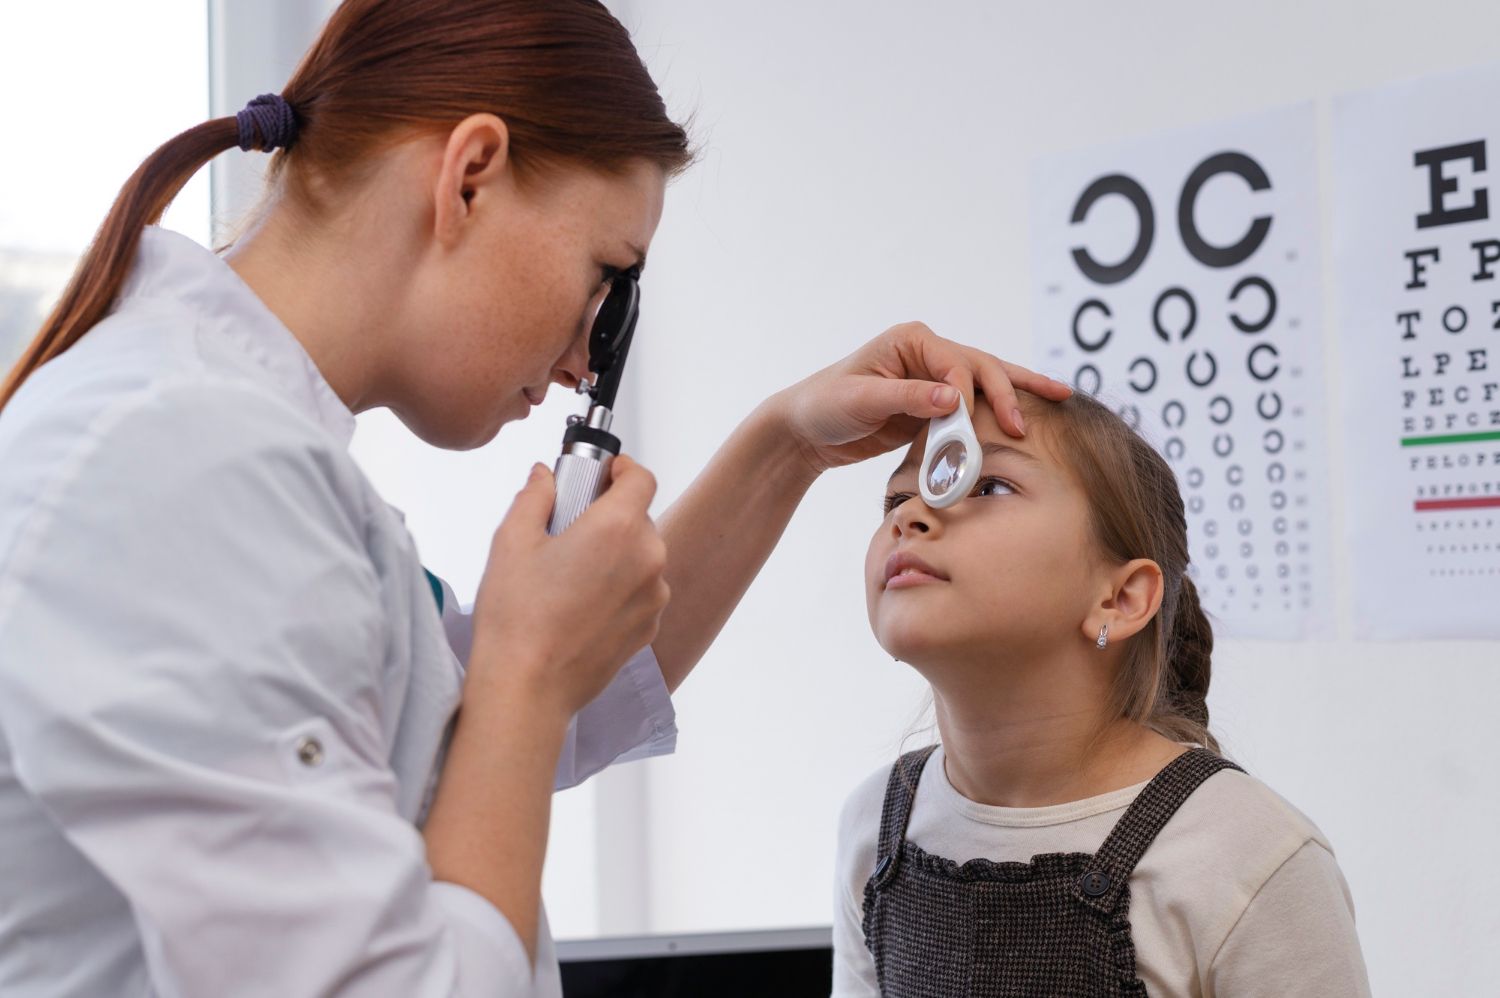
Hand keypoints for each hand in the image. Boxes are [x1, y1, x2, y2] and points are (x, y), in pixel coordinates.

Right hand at [465, 455, 670, 718]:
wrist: (528, 689)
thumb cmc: (517, 617)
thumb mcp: (512, 542)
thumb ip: (535, 497)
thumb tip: (545, 477)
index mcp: (618, 528)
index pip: (641, 477)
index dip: (622, 468)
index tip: (602, 472)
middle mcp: (648, 559)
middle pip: (638, 517)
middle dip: (607, 515)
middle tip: (568, 527)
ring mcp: (653, 597)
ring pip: (640, 556)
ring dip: (614, 554)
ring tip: (569, 573)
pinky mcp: (648, 627)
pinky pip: (640, 591)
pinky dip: (618, 588)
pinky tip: (579, 604)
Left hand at [768, 321, 1073, 475]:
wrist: (806, 429)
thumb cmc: (826, 406)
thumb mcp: (861, 401)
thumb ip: (908, 398)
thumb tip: (955, 398)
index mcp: (912, 340)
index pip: (956, 364)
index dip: (967, 395)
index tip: (966, 427)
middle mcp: (928, 352)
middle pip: (982, 367)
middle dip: (1007, 394)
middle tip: (1023, 427)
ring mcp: (935, 376)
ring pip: (988, 381)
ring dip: (1021, 392)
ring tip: (1062, 398)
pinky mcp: (936, 404)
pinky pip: (976, 406)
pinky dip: (1002, 409)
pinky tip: (1031, 415)